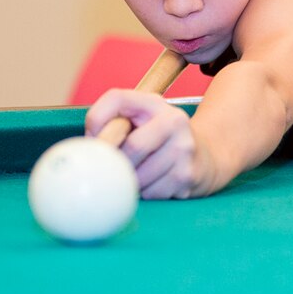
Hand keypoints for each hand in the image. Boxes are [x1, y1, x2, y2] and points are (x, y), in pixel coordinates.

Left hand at [84, 89, 217, 199]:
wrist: (206, 158)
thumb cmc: (158, 140)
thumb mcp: (139, 121)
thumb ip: (111, 123)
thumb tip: (86, 148)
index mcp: (154, 103)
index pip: (116, 99)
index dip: (97, 120)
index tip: (93, 139)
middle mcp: (174, 120)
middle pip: (132, 147)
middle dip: (116, 163)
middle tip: (110, 170)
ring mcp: (184, 148)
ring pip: (140, 175)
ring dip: (129, 182)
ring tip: (132, 177)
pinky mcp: (188, 175)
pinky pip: (152, 193)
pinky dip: (145, 194)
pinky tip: (151, 185)